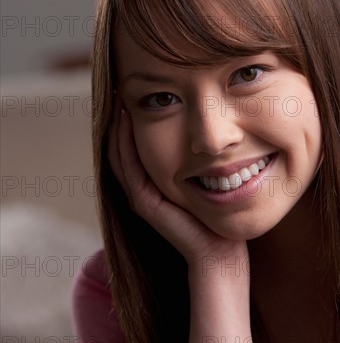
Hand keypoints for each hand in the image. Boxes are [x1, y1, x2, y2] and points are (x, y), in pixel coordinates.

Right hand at [108, 95, 248, 265]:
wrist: (220, 253)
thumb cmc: (217, 217)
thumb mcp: (204, 181)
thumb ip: (196, 163)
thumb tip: (206, 136)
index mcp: (151, 184)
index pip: (131, 147)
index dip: (128, 122)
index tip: (132, 94)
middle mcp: (140, 189)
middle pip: (119, 148)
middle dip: (118, 119)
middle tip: (118, 90)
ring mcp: (139, 196)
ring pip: (118, 154)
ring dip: (117, 126)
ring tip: (118, 99)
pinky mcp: (144, 202)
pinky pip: (129, 166)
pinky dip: (124, 142)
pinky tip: (128, 119)